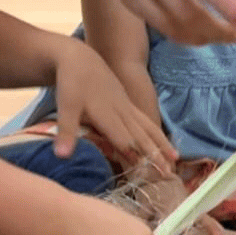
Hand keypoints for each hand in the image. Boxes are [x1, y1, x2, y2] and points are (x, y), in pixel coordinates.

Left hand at [53, 38, 176, 169]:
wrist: (80, 58)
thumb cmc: (71, 83)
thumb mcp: (65, 107)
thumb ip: (66, 132)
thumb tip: (60, 156)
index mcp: (107, 115)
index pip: (124, 141)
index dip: (136, 158)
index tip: (147, 176)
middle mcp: (122, 113)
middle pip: (142, 137)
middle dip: (156, 155)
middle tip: (169, 174)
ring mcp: (127, 108)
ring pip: (148, 128)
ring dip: (162, 145)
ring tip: (175, 161)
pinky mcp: (128, 105)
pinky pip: (146, 122)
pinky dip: (157, 134)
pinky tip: (164, 143)